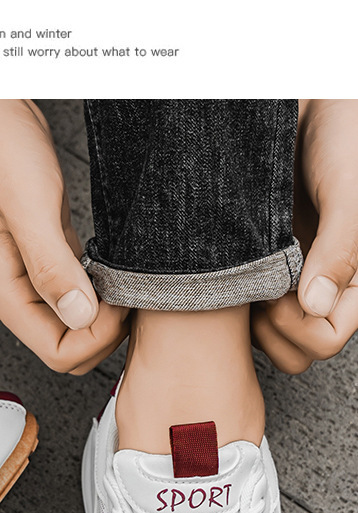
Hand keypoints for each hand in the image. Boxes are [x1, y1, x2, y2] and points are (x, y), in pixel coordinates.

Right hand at [0, 100, 128, 374]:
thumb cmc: (0, 152)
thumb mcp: (30, 207)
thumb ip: (51, 266)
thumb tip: (78, 315)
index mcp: (4, 291)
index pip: (57, 352)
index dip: (95, 337)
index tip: (119, 302)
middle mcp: (15, 293)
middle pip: (66, 348)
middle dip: (103, 334)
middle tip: (128, 295)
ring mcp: (30, 279)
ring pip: (74, 326)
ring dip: (104, 316)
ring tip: (124, 284)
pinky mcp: (46, 259)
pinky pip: (76, 296)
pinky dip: (100, 294)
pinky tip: (112, 270)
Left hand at [252, 99, 357, 372]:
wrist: (300, 103)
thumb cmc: (341, 135)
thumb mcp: (349, 191)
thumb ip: (342, 248)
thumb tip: (317, 305)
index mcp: (356, 281)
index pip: (325, 340)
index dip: (297, 324)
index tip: (282, 287)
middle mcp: (324, 290)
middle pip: (295, 352)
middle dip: (271, 328)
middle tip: (258, 283)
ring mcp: (290, 286)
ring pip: (266, 340)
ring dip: (249, 320)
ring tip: (242, 274)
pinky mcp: (259, 273)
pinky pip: (243, 314)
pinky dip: (231, 301)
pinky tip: (226, 271)